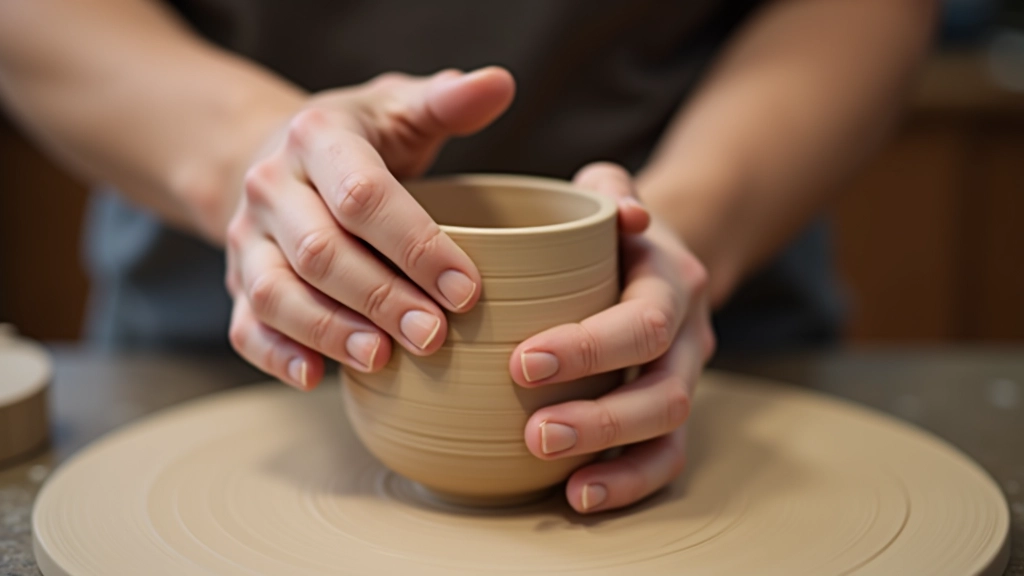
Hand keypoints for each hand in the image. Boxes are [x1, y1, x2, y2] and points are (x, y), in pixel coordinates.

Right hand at [225, 68, 514, 388]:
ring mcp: (247, 239)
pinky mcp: (237, 282)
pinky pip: (246, 326)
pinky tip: (317, 379)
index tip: (467, 288)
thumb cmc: (355, 139)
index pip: (363, 196)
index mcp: (316, 140)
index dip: (416, 246)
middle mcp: (271, 188)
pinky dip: (276, 357)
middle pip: (320, 252)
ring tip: (381, 360)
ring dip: (329, 332)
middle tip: (435, 336)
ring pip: (276, 294)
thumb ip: (446, 102)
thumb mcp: (396, 108)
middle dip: (380, 298)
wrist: (272, 158)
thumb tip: (500, 84)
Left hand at [509, 162, 715, 513]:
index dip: (588, 348)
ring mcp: (684, 378)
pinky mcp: (671, 413)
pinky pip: (664, 458)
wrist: (660, 255)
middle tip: (534, 431)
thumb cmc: (613, 230)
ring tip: (553, 471)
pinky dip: (626, 482)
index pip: (642, 322)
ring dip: (611, 455)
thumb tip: (625, 212)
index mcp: (671, 282)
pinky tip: (575, 495)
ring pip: (668, 432)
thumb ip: (610, 193)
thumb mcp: (610, 195)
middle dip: (599, 417)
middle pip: (664, 390)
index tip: (522, 362)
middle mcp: (687, 336)